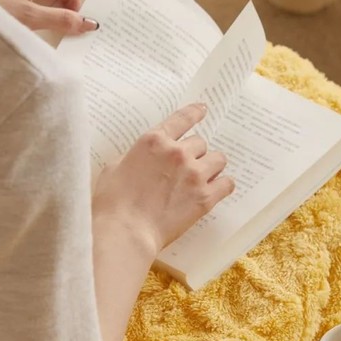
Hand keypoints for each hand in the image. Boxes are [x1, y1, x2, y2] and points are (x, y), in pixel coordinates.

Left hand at [0, 0, 99, 35]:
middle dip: (60, 11)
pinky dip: (31, 9)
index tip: (73, 29)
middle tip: (56, 31)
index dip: (75, 10)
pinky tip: (24, 21)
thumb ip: (62, 20)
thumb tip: (89, 23)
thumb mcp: (31, 19)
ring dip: (45, 11)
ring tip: (36, 27)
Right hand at [91, 103, 234, 256]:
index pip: (182, 118)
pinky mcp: (205, 197)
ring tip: (204, 177)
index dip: (195, 112)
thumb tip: (142, 159)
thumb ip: (135, 157)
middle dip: (194, 153)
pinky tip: (217, 189)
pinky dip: (223, 185)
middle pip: (200, 142)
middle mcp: (178, 153)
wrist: (126, 231)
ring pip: (218, 159)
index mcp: (154, 141)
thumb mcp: (114, 168)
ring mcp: (194, 174)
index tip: (203, 109)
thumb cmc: (113, 203)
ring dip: (211, 166)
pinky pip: (227, 183)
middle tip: (186, 167)